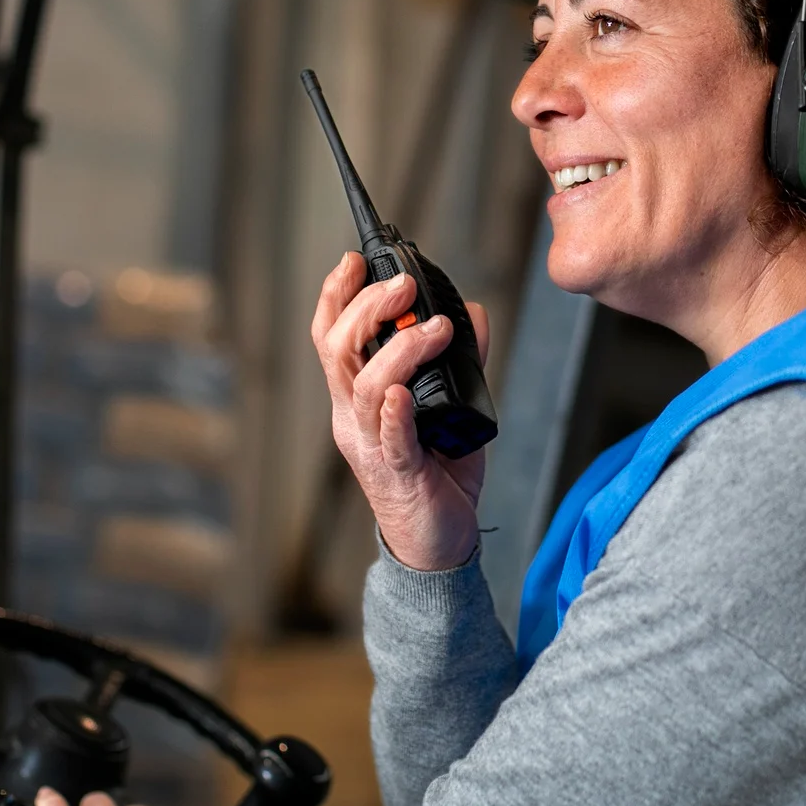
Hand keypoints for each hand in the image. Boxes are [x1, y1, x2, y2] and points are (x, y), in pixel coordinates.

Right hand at [311, 251, 491, 571]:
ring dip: (399, 350)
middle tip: (404, 284)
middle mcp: (354, 417)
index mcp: (357, 397)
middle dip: (366, 307)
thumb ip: (460, 359)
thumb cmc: (437, 475)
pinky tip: (404, 393)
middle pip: (338, 350)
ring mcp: (371, 445)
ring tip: (435, 328)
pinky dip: (395, 412)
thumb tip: (474, 312)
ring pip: (364, 386)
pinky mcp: (397, 473)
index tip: (353, 260)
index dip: (336, 295)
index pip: (331, 337)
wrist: (437, 545)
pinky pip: (389, 438)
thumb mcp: (450, 405)